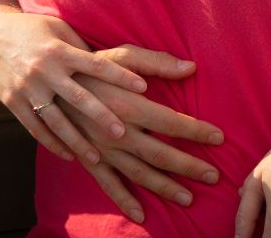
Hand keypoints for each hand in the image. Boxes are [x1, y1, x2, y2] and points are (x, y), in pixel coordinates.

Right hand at [0, 6, 149, 163]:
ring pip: (57, 121)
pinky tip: (68, 155)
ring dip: (77, 141)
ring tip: (96, 157)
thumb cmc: (29, 29)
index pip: (97, 64)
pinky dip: (52, 143)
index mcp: (60, 50)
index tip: (143, 87)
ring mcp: (28, 89)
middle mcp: (45, 70)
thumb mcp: (56, 28)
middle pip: (79, 97)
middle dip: (101, 116)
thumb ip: (79, 47)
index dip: (120, 76)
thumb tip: (108, 65)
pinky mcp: (13, 103)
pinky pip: (35, 128)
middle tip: (122, 133)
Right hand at [56, 45, 224, 222]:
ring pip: (140, 174)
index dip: (197, 131)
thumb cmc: (93, 65)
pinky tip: (141, 215)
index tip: (219, 138)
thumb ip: (157, 62)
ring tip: (189, 198)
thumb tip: (191, 67)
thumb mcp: (122, 55)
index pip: (173, 123)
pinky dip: (125, 201)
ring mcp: (104, 150)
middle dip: (189, 167)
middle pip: (161, 155)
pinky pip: (109, 185)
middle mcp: (119, 133)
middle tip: (214, 176)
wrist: (51, 81)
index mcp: (131, 105)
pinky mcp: (90, 159)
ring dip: (165, 188)